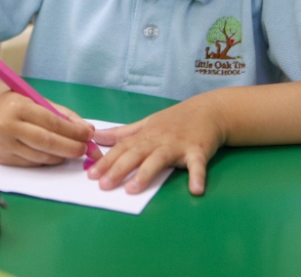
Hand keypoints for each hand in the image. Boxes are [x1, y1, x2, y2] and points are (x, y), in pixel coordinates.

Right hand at [0, 90, 95, 166]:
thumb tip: (87, 130)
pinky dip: (47, 161)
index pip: (51, 122)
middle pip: (46, 143)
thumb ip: (62, 114)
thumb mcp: (37, 100)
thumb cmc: (15, 102)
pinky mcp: (1, 159)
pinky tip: (55, 155)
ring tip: (73, 152)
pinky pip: (30, 163)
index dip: (73, 131)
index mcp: (17, 107)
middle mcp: (7, 127)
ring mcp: (2, 145)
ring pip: (39, 157)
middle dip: (70, 147)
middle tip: (85, 149)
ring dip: (61, 156)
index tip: (89, 134)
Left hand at [88, 94, 226, 195]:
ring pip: (159, 159)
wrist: (208, 110)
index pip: (122, 148)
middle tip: (104, 185)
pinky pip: (197, 165)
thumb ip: (122, 133)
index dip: (107, 161)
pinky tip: (196, 190)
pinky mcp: (198, 151)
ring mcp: (178, 145)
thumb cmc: (175, 120)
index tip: (91, 175)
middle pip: (136, 154)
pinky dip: (197, 176)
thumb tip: (96, 137)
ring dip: (146, 174)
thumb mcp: (147, 124)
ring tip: (133, 189)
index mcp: (145, 135)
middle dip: (119, 169)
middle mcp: (159, 140)